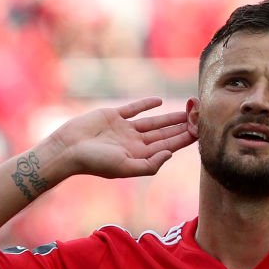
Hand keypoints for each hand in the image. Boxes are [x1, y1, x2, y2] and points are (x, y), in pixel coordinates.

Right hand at [49, 97, 193, 178]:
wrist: (68, 149)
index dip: (184, 139)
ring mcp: (124, 130)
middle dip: (182, 127)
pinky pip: (133, 109)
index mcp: (139, 157)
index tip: (200, 130)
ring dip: (170, 117)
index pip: (167, 146)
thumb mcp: (125, 167)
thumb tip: (170, 154)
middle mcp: (134, 144)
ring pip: (153, 122)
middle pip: (164, 134)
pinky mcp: (113, 117)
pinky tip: (159, 101)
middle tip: (200, 117)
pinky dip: (146, 105)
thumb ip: (149, 164)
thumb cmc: (95, 162)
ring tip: (187, 111)